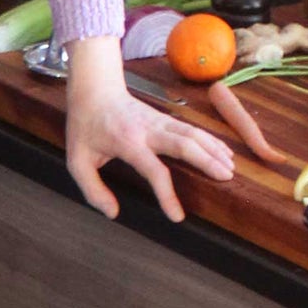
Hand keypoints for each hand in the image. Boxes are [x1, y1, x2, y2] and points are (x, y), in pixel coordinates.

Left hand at [65, 33, 233, 221]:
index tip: (177, 216)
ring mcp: (159, 121)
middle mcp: (148, 130)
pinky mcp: (165, 118)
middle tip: (225, 178)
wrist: (94, 91)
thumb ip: (92, 190)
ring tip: (230, 169)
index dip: (167, 194)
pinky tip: (224, 152)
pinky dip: (211, 140)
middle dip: (207, 161)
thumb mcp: (77, 161)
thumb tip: (113, 213)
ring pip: (193, 134)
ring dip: (214, 150)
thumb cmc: (85, 127)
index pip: (154, 170)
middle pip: (184, 144)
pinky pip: (192, 129)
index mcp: (127, 142)